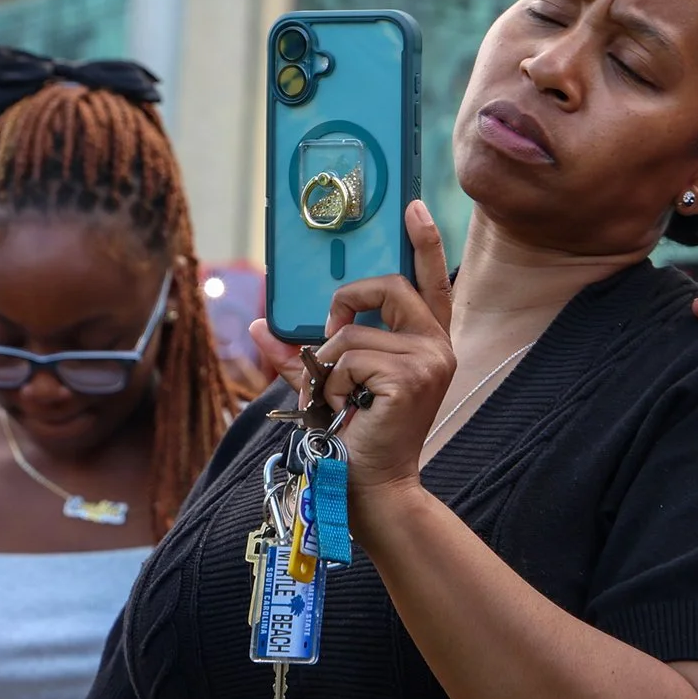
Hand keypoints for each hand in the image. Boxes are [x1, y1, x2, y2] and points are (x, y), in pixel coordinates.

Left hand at [249, 200, 456, 496]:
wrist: (372, 490)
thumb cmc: (354, 441)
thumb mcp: (327, 388)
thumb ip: (300, 356)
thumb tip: (260, 327)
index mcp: (426, 344)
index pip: (433, 283)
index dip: (426, 244)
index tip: (413, 208)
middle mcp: (437, 346)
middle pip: (388, 287)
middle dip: (347, 302)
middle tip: (329, 335)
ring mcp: (429, 360)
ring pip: (352, 332)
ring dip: (328, 367)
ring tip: (338, 401)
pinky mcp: (412, 377)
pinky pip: (348, 357)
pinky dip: (331, 384)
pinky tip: (345, 410)